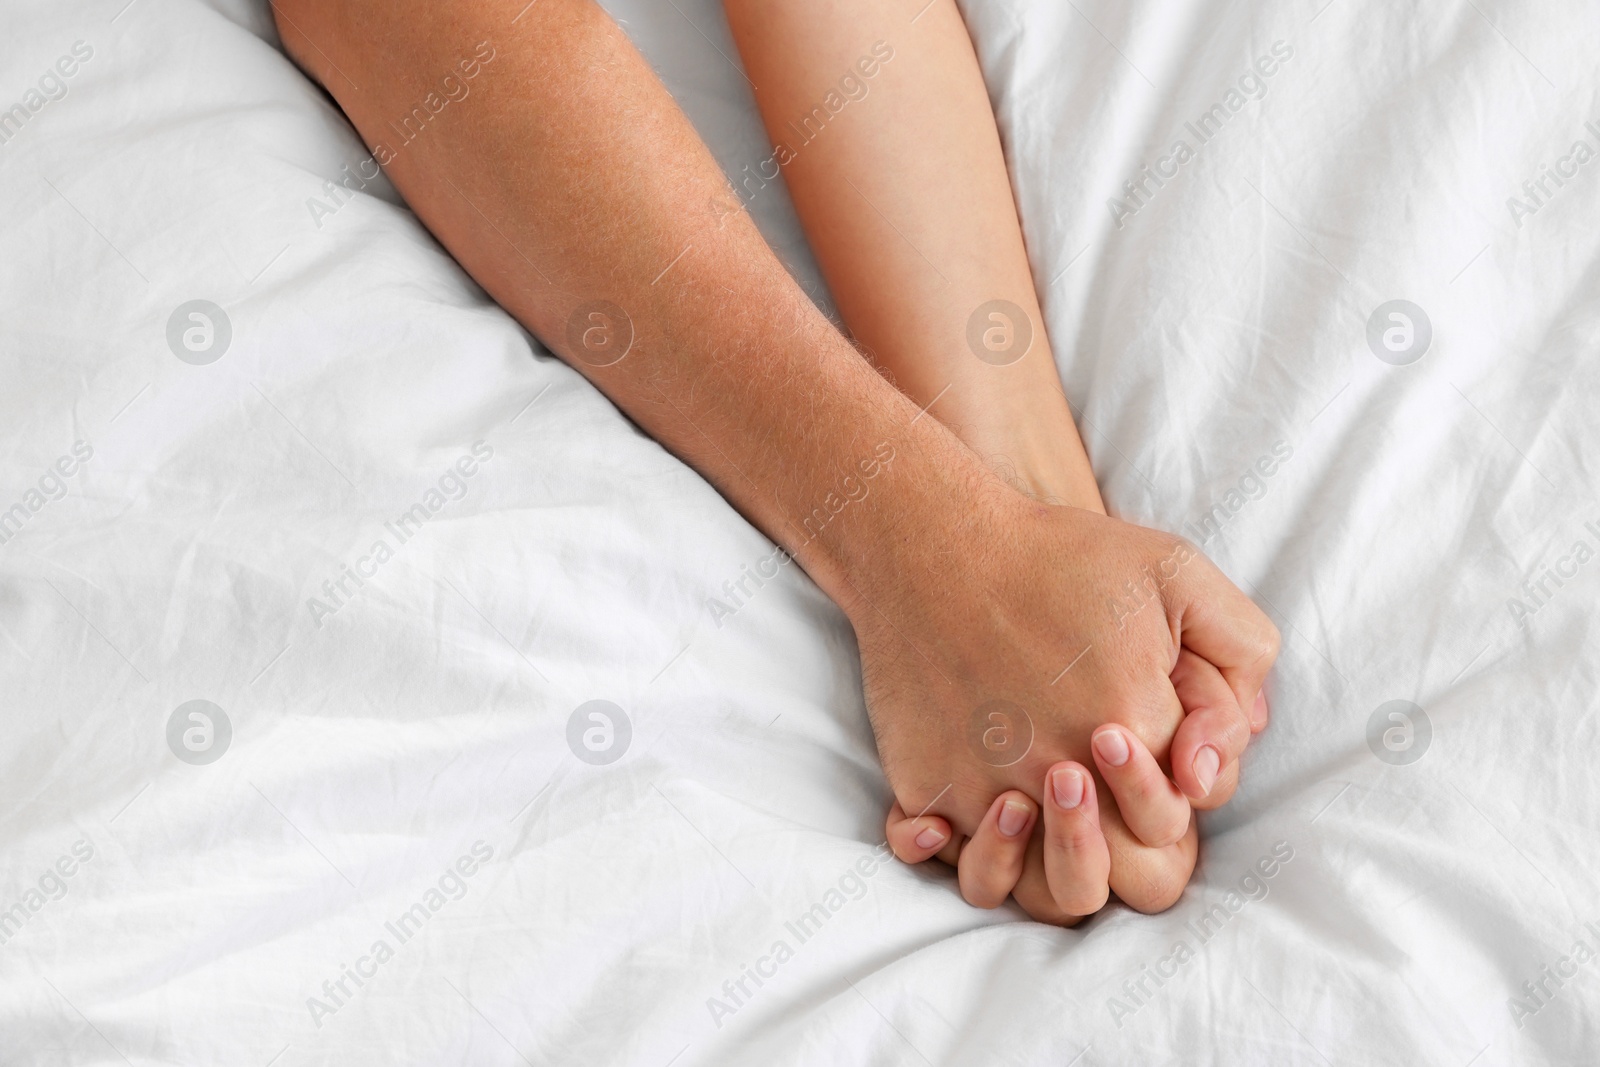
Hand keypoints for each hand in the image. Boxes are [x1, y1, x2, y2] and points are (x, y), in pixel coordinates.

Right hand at [846, 481, 1277, 922]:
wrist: (932, 543)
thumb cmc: (1056, 555)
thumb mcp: (1177, 572)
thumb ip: (1241, 650)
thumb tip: (1234, 737)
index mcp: (1132, 729)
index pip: (1181, 812)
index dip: (1177, 783)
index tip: (1147, 737)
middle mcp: (1060, 773)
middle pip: (1125, 873)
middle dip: (1131, 837)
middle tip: (1106, 781)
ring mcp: (988, 789)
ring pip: (1040, 887)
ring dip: (1057, 856)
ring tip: (1049, 801)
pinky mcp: (928, 787)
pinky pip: (950, 856)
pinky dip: (968, 845)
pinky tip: (984, 806)